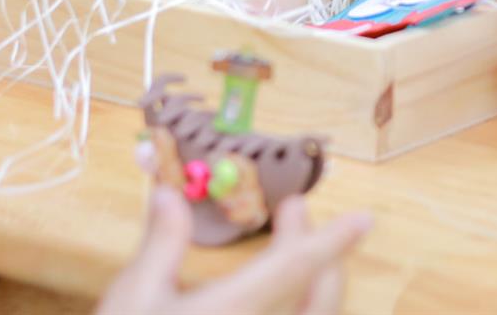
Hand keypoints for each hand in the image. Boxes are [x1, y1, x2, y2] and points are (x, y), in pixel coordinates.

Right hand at [96, 188, 370, 314]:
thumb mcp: (133, 298)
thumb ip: (162, 244)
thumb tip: (168, 193)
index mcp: (235, 311)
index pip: (296, 267)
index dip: (332, 240)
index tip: (363, 219)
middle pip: (318, 301)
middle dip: (320, 257)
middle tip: (294, 217)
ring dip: (312, 293)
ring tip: (290, 261)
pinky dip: (299, 313)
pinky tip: (277, 305)